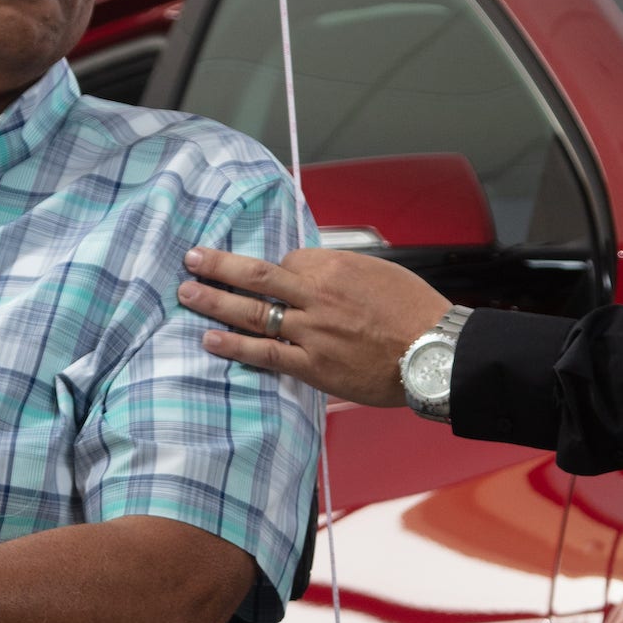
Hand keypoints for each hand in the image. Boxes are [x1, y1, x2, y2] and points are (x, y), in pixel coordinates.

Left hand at [181, 244, 444, 410]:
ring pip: (253, 312)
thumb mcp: (381, 273)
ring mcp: (312, 331)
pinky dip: (235, 346)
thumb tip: (319, 274)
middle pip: (257, 276)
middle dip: (219, 266)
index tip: (264, 276)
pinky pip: (266, 353)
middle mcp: (317, 294)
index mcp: (335, 266)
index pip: (289, 260)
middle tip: (191, 258)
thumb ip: (343, 273)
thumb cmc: (416, 312)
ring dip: (215, 302)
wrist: (435, 351)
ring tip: (187, 293)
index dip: (274, 268)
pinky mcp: (313, 365)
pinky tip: (211, 340)